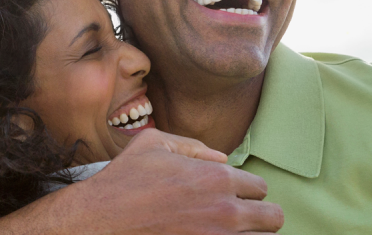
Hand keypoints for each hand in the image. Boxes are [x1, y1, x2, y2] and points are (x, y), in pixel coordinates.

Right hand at [63, 129, 282, 232]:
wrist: (98, 220)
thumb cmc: (123, 181)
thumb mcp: (153, 144)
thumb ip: (193, 146)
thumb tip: (221, 158)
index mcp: (216, 177)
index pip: (261, 187)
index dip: (246, 190)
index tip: (231, 195)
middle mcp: (225, 209)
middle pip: (273, 217)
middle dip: (259, 216)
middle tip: (239, 217)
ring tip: (230, 231)